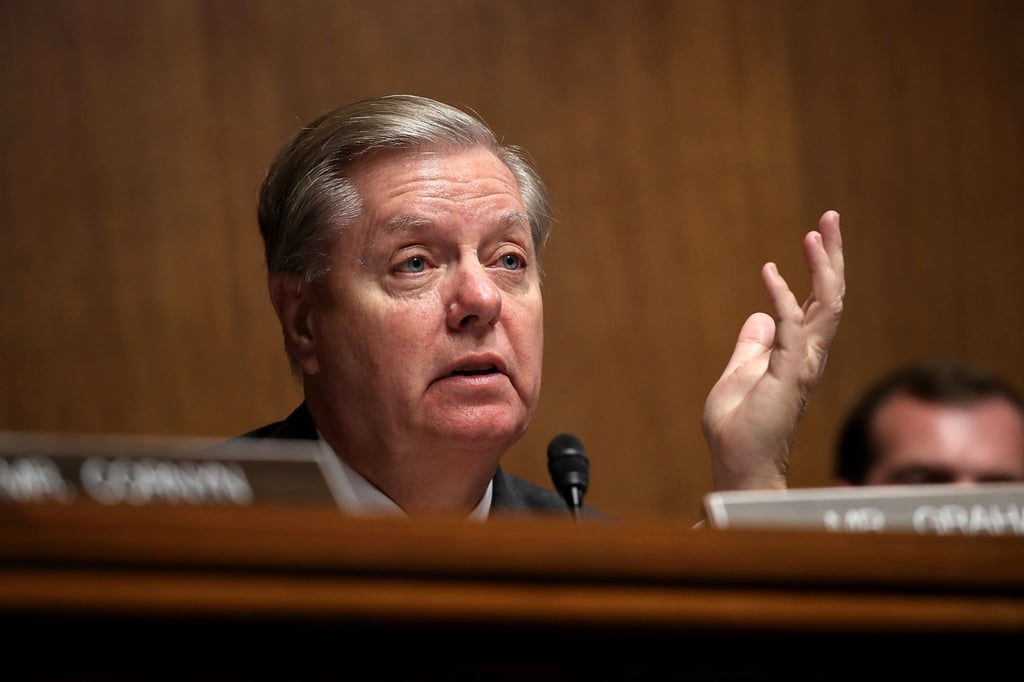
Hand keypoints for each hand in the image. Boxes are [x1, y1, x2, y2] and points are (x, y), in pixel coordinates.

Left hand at [702, 210, 844, 489]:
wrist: (738, 464)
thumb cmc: (739, 428)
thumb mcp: (739, 373)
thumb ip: (752, 346)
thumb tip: (758, 317)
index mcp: (798, 353)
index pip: (818, 301)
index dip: (819, 266)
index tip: (814, 233)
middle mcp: (809, 355)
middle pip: (831, 295)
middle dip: (832, 254)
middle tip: (831, 216)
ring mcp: (802, 365)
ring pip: (825, 306)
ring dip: (822, 267)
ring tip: (817, 232)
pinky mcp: (789, 375)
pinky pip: (790, 327)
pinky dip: (781, 296)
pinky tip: (769, 272)